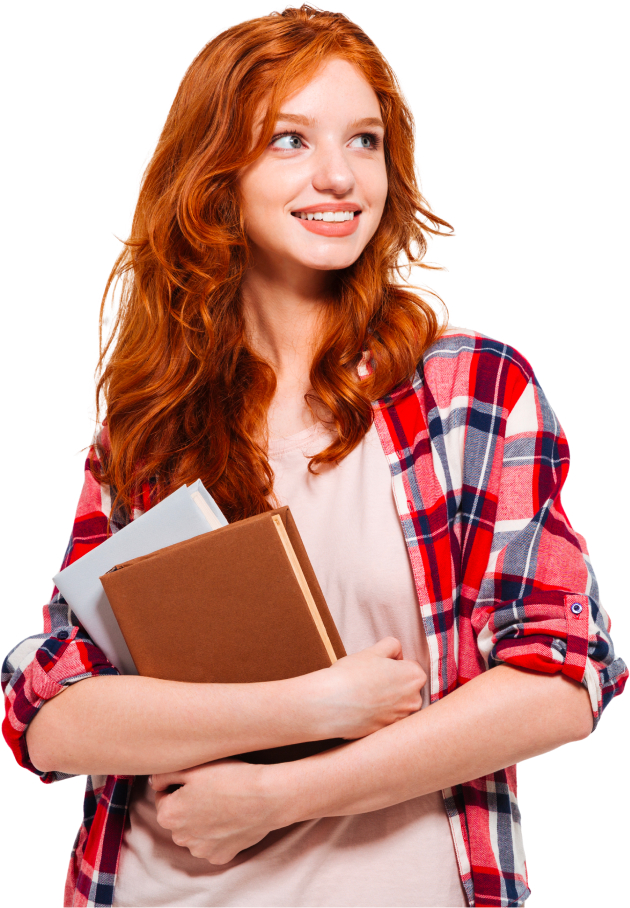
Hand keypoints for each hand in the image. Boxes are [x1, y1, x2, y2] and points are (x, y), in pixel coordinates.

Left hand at [150, 759, 280, 863]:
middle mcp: (180, 838)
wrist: (266, 797)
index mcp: (169, 815)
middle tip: (211, 787)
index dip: (179, 783)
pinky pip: (212, 843)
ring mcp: (201, 850)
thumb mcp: (193, 766)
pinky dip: (218, 833)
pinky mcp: (221, 856)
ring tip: (223, 801)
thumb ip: (164, 773)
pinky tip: (231, 818)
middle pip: (178, 816)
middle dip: (188, 804)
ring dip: (202, 820)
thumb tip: (155, 782)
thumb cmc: (230, 777)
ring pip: (194, 831)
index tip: (197, 777)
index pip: (163, 795)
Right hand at [315, 636, 425, 739]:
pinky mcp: (387, 732)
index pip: (411, 667)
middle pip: (408, 688)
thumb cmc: (352, 674)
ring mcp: (401, 719)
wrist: (331, 703)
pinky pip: (386, 720)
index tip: (378, 667)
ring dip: (386, 701)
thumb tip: (397, 653)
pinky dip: (377, 715)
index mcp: (414, 677)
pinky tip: (362, 708)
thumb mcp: (373, 651)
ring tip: (365, 695)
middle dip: (394, 684)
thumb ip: (391, 646)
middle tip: (371, 680)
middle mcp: (414, 700)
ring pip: (397, 705)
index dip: (394, 664)